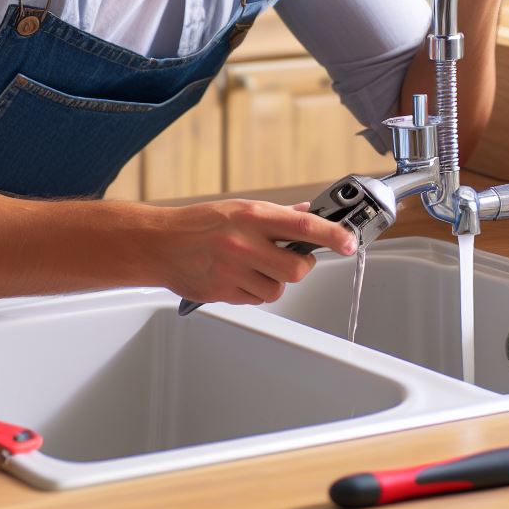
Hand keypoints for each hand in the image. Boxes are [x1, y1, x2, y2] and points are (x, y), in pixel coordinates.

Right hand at [150, 199, 355, 305]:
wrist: (160, 244)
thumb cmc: (198, 223)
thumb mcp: (240, 208)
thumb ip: (276, 215)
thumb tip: (308, 214)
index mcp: (251, 216)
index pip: (302, 226)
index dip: (332, 235)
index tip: (349, 242)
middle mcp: (244, 244)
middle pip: (296, 269)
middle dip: (302, 266)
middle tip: (295, 258)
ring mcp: (233, 271)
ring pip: (278, 289)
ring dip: (275, 280)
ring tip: (256, 266)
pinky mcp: (224, 293)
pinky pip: (256, 300)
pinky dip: (255, 291)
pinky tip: (240, 277)